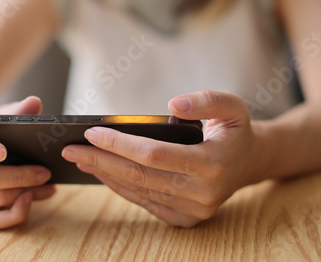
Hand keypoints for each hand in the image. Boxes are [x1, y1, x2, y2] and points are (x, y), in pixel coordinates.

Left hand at [62, 90, 266, 227]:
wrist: (250, 161)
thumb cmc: (235, 129)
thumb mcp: (232, 105)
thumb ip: (205, 100)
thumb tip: (172, 105)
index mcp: (213, 163)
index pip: (154, 154)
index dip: (119, 144)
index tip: (91, 132)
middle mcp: (203, 193)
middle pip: (140, 176)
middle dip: (102, 161)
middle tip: (71, 149)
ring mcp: (194, 210)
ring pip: (140, 191)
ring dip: (106, 175)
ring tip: (80, 159)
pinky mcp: (186, 219)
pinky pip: (146, 202)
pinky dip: (121, 188)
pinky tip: (103, 174)